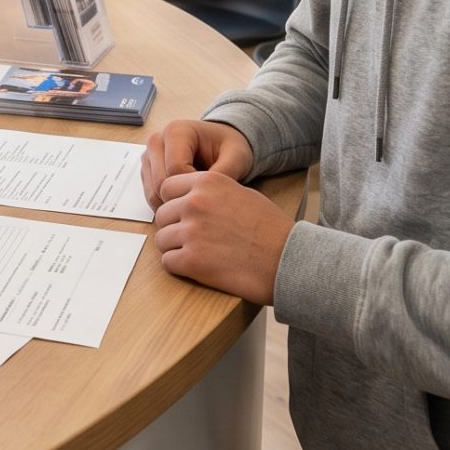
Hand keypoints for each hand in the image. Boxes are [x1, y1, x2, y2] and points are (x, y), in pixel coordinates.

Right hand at [141, 119, 254, 207]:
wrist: (219, 145)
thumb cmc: (227, 148)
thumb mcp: (236, 156)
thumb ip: (226, 172)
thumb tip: (210, 195)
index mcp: (176, 131)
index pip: (175, 171)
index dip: (194, 188)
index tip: (212, 191)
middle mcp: (156, 141)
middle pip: (160, 183)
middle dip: (183, 198)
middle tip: (205, 202)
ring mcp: (148, 156)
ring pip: (153, 193)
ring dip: (174, 204)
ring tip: (197, 201)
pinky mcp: (147, 170)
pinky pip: (151, 197)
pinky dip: (168, 204)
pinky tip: (186, 200)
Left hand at [151, 170, 290, 306]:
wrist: (288, 259)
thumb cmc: (270, 229)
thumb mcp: (241, 193)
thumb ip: (211, 192)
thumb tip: (188, 198)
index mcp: (207, 182)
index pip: (167, 188)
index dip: (174, 203)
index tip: (184, 215)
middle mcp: (195, 203)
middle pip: (162, 215)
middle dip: (174, 227)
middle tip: (193, 239)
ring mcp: (191, 232)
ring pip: (161, 239)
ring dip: (175, 248)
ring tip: (198, 254)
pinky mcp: (191, 260)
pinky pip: (167, 261)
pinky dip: (179, 266)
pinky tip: (198, 267)